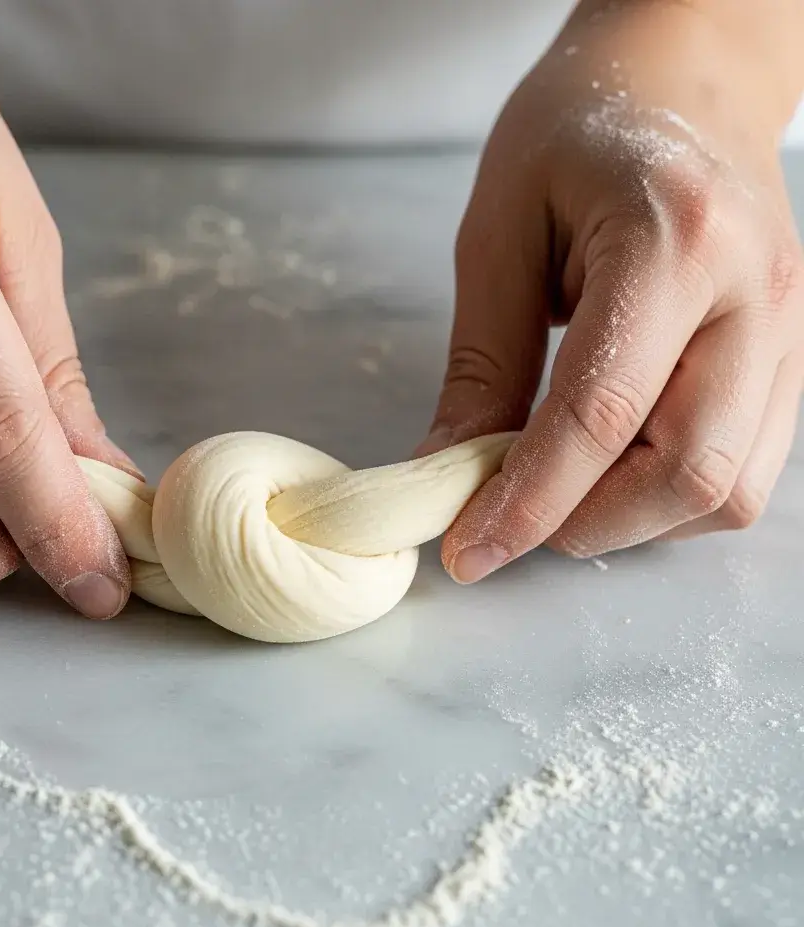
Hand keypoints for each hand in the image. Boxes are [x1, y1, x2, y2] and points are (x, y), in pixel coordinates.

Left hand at [419, 0, 803, 581]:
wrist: (684, 81)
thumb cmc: (578, 132)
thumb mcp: (499, 232)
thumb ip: (482, 363)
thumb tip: (450, 472)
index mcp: (674, 241)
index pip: (599, 413)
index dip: (526, 501)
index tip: (468, 551)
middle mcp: (755, 293)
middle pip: (686, 471)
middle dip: (585, 524)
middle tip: (508, 517)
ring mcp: (792, 329)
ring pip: (727, 491)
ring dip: (630, 520)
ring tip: (558, 487)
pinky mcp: (794, 357)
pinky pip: (746, 471)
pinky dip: (668, 497)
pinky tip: (612, 467)